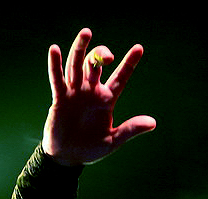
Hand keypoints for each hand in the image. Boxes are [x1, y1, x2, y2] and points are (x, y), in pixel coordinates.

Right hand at [44, 28, 156, 164]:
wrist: (68, 158)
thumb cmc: (91, 149)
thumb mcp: (113, 141)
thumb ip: (130, 129)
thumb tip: (153, 123)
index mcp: (106, 99)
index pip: (121, 77)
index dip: (130, 62)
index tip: (139, 48)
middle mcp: (91, 91)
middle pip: (96, 65)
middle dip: (101, 56)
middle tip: (107, 56)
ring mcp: (75, 93)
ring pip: (77, 66)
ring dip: (80, 49)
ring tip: (86, 33)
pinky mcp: (60, 99)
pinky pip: (57, 80)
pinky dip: (55, 65)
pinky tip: (54, 49)